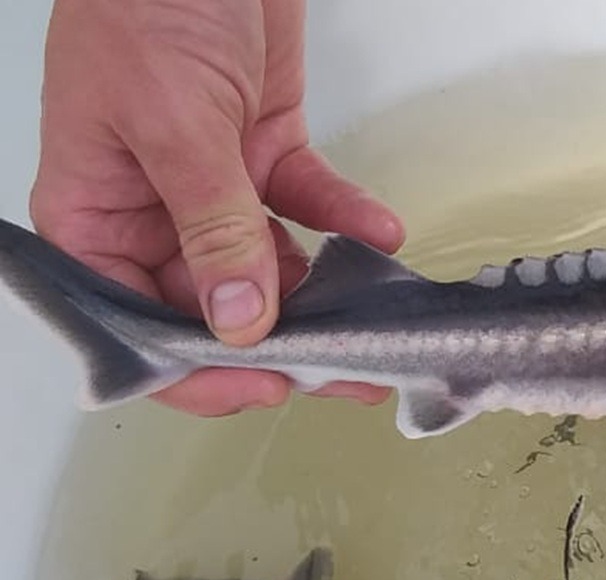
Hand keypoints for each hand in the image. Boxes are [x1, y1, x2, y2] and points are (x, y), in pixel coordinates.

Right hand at [30, 0, 403, 415]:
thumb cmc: (147, 3)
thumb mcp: (176, 126)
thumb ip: (212, 229)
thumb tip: (238, 320)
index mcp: (96, 217)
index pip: (140, 325)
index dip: (202, 370)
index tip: (266, 386)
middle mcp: (152, 214)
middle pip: (215, 309)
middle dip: (282, 342)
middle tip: (347, 370)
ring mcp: (212, 189)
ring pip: (270, 270)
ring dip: (324, 298)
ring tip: (374, 324)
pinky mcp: (264, 156)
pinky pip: (310, 208)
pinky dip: (346, 223)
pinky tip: (380, 236)